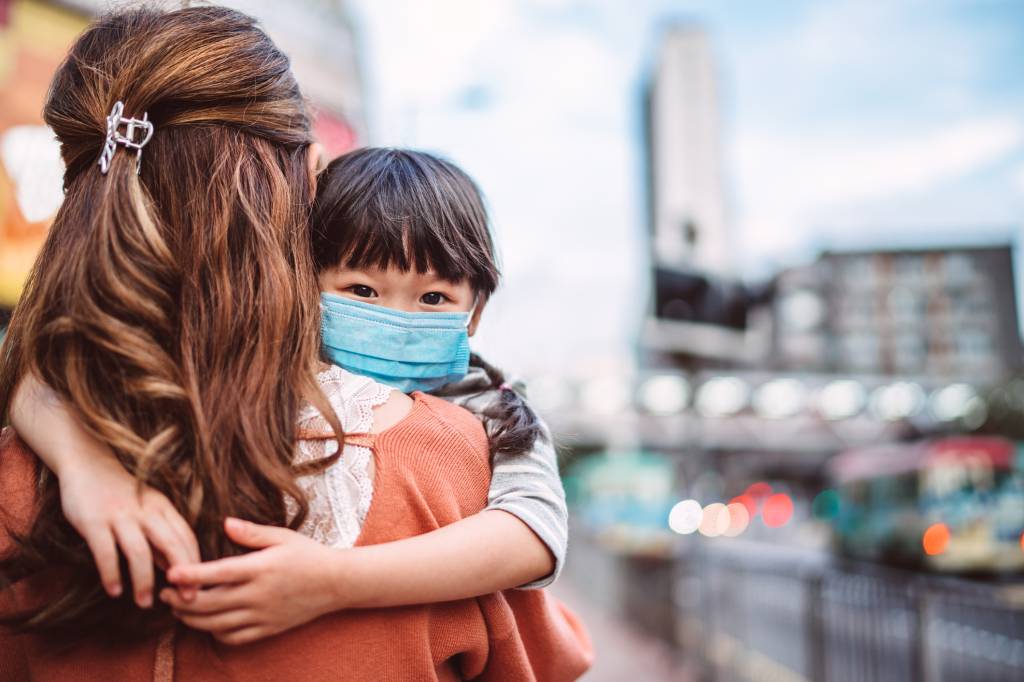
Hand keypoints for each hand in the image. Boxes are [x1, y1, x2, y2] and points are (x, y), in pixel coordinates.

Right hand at [57, 452, 199, 606]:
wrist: (87, 463)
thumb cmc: (121, 493)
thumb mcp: (148, 508)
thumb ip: (162, 535)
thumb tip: (178, 568)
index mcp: (163, 507)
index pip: (187, 537)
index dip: (196, 563)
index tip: (200, 587)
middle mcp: (146, 510)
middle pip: (172, 544)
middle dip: (183, 574)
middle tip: (188, 600)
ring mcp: (120, 515)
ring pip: (140, 552)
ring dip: (144, 581)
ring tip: (145, 603)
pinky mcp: (94, 521)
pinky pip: (106, 552)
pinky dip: (112, 574)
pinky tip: (115, 590)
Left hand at [161, 517, 346, 644]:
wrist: (336, 583)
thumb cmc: (308, 554)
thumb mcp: (282, 536)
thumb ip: (252, 533)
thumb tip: (224, 522)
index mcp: (261, 569)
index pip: (218, 574)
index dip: (191, 575)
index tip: (170, 574)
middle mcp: (258, 595)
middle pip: (209, 604)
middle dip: (181, 601)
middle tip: (164, 593)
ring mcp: (262, 615)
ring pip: (216, 624)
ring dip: (192, 619)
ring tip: (179, 608)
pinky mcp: (267, 629)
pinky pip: (233, 637)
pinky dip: (214, 632)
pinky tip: (208, 622)